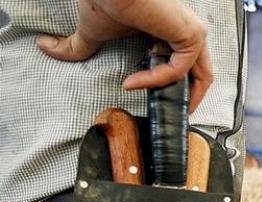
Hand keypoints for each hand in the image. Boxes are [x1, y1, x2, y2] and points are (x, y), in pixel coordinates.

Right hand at [36, 0, 212, 112]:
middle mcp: (188, 32)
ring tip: (153, 105)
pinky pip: (179, 69)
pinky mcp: (192, 36)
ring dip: (177, 96)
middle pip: (203, 74)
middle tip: (171, 116)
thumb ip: (76, 47)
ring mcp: (193, 33)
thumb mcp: (91, 32)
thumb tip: (44, 47)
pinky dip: (157, 80)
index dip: (178, 87)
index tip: (157, 101)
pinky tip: (132, 82)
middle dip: (191, 99)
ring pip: (200, 76)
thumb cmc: (104, 0)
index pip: (189, 65)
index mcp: (172, 31)